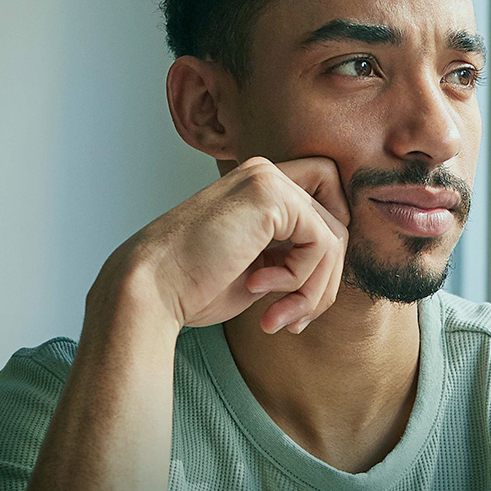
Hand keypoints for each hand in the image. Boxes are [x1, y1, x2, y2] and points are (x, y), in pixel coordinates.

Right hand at [109, 156, 350, 332]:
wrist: (152, 289)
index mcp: (259, 188)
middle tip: (294, 316)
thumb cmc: (195, 287)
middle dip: (326, 280)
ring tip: (280, 315)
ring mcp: (267, 179)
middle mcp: (265, 174)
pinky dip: (302, 279)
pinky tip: (260, 289)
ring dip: (314, 290)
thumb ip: (294, 256)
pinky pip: (323, 242)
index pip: (326, 211)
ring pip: (335, 236)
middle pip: (338, 223)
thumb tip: (338, 268)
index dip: (325, 257)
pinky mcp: (271, 195)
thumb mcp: (258, 267)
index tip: (297, 299)